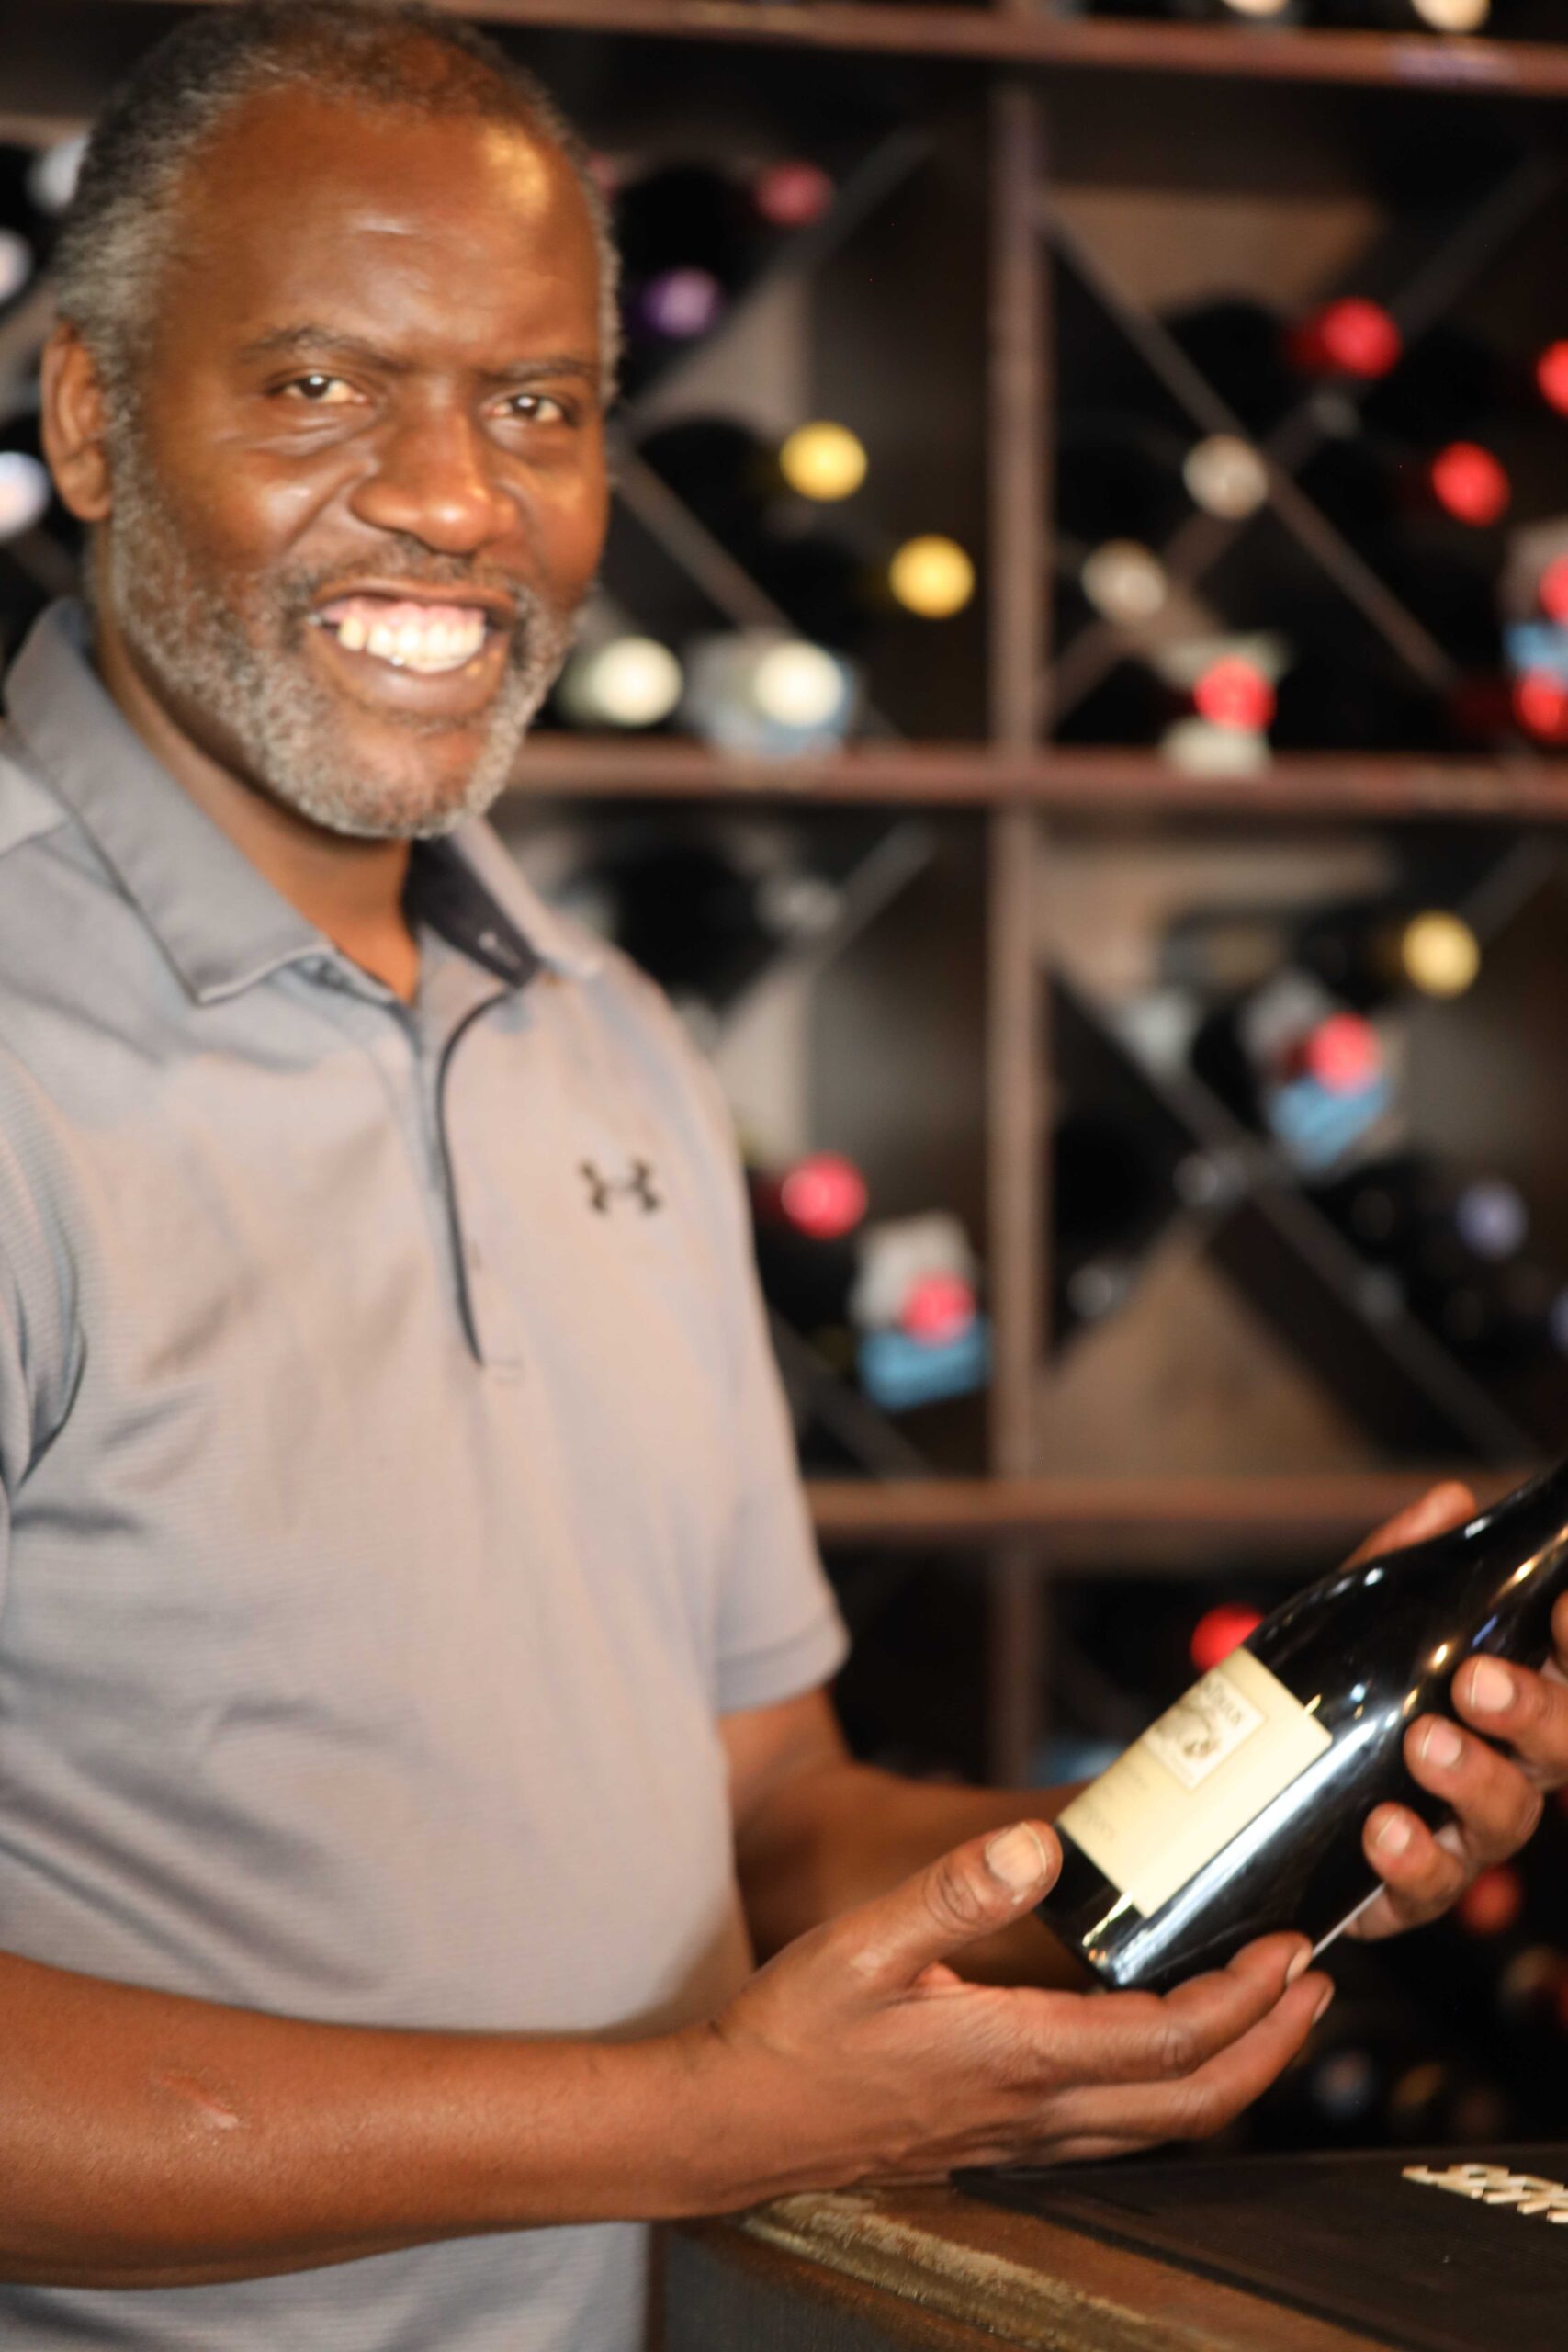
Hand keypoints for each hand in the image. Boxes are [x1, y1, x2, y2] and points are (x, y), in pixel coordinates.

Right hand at [690, 1822, 1329, 2201]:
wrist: (731, 2125)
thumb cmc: (790, 2034)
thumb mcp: (860, 1942)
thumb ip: (953, 1890)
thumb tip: (1039, 1846)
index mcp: (1015, 2055)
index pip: (1170, 2038)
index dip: (1246, 1999)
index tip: (1290, 1950)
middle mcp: (1033, 2112)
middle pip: (1196, 2102)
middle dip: (1272, 2046)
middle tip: (1313, 1986)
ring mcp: (1018, 2140)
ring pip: (1162, 2127)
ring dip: (1232, 2073)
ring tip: (1263, 2015)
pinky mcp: (996, 2144)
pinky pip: (1116, 2132)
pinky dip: (1170, 2093)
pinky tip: (1160, 2053)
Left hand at [1349, 1480, 1567, 1941]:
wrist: (1241, 1787)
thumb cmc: (1332, 1697)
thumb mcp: (1357, 1621)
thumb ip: (1401, 1564)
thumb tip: (1448, 1500)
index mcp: (1512, 1704)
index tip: (1559, 1607)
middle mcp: (1504, 1771)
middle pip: (1561, 1751)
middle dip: (1535, 1713)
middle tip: (1479, 1682)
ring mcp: (1461, 1837)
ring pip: (1503, 1823)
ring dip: (1472, 1782)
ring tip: (1425, 1744)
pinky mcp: (1407, 1892)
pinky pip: (1427, 1890)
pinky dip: (1411, 1864)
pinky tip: (1383, 1830)